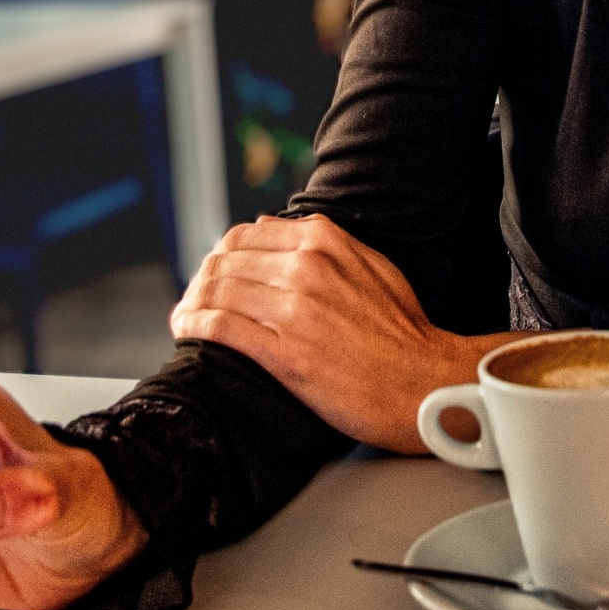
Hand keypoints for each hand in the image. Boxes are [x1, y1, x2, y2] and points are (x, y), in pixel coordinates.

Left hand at [169, 214, 524, 451]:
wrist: (425, 384)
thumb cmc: (404, 332)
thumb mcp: (372, 265)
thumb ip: (323, 242)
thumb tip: (268, 225)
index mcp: (325, 241)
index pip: (245, 236)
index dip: (219, 256)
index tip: (212, 274)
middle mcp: (307, 267)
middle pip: (224, 262)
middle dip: (200, 281)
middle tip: (192, 299)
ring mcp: (295, 308)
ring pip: (216, 291)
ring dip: (190, 303)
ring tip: (183, 318)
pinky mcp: (285, 351)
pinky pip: (221, 327)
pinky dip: (194, 326)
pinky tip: (187, 332)